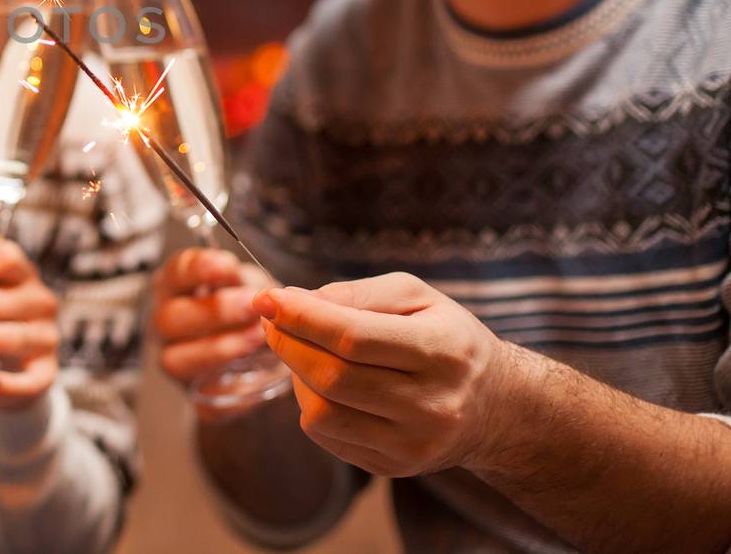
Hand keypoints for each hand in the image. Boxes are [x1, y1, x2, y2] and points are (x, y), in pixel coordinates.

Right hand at [153, 247, 272, 394]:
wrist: (259, 358)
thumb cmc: (247, 312)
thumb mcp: (250, 287)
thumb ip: (250, 285)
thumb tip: (260, 293)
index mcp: (175, 288)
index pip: (174, 273)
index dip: (197, 269)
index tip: (227, 267)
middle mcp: (165, 324)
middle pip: (169, 318)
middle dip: (213, 311)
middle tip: (251, 306)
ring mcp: (174, 362)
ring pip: (176, 360)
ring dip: (218, 348)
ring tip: (256, 338)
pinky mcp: (193, 396)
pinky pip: (201, 398)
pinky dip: (227, 387)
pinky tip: (254, 376)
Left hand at [254, 272, 511, 477]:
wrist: (495, 405)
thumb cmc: (446, 338)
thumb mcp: (415, 297)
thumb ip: (355, 294)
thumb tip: (293, 301)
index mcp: (442, 352)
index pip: (353, 338)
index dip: (301, 317)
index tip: (266, 298)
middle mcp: (432, 405)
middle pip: (332, 377)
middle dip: (287, 343)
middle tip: (272, 320)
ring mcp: (413, 445)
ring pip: (322, 413)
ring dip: (295, 376)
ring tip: (301, 350)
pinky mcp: (393, 467)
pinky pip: (326, 436)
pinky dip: (309, 404)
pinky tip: (320, 382)